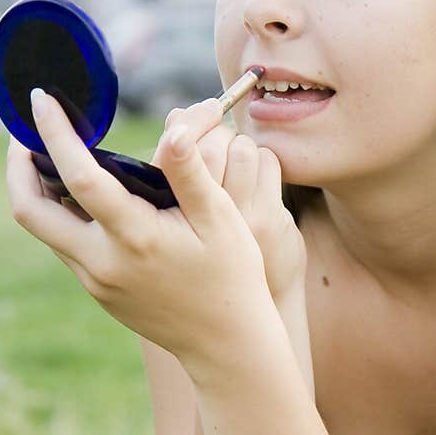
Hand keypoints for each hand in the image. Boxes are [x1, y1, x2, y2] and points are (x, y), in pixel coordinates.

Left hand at [6, 90, 277, 383]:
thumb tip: (174, 128)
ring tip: (53, 154)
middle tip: (25, 133)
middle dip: (19, 166)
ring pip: (45, 229)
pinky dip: (64, 213)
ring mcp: (95, 281)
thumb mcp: (222, 220)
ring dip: (40, 189)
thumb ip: (191, 173)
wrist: (226, 345)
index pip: (79, 177)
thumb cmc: (232, 276)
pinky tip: (85, 194)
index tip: (42, 100)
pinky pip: (66, 245)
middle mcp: (102, 263)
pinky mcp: (98, 292)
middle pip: (30, 210)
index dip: (55, 133)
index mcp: (134, 238)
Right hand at [160, 99, 307, 303]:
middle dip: (212, 130)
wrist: (234, 320)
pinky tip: (256, 177)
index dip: (183, 126)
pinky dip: (263, 161)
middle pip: (207, 144)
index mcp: (164, 216)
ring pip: (240, 148)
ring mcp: (239, 220)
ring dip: (239, 145)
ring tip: (235, 161)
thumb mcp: (168, 219)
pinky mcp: (271, 220)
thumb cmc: (193, 260)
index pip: (172, 150)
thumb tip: (176, 114)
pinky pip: (268, 162)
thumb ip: (168, 170)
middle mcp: (199, 220)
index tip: (188, 122)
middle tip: (214, 135)